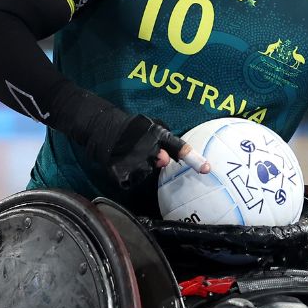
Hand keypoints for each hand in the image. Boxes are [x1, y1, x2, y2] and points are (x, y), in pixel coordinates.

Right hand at [85, 113, 208, 190]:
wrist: (100, 126)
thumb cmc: (131, 128)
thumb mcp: (150, 126)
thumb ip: (164, 142)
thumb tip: (168, 160)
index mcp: (157, 132)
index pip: (178, 146)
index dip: (193, 158)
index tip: (207, 168)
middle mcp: (147, 145)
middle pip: (161, 162)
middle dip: (154, 159)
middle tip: (139, 149)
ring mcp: (133, 159)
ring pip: (146, 172)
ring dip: (141, 167)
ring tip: (129, 154)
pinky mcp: (120, 171)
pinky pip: (132, 181)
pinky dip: (128, 175)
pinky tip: (123, 163)